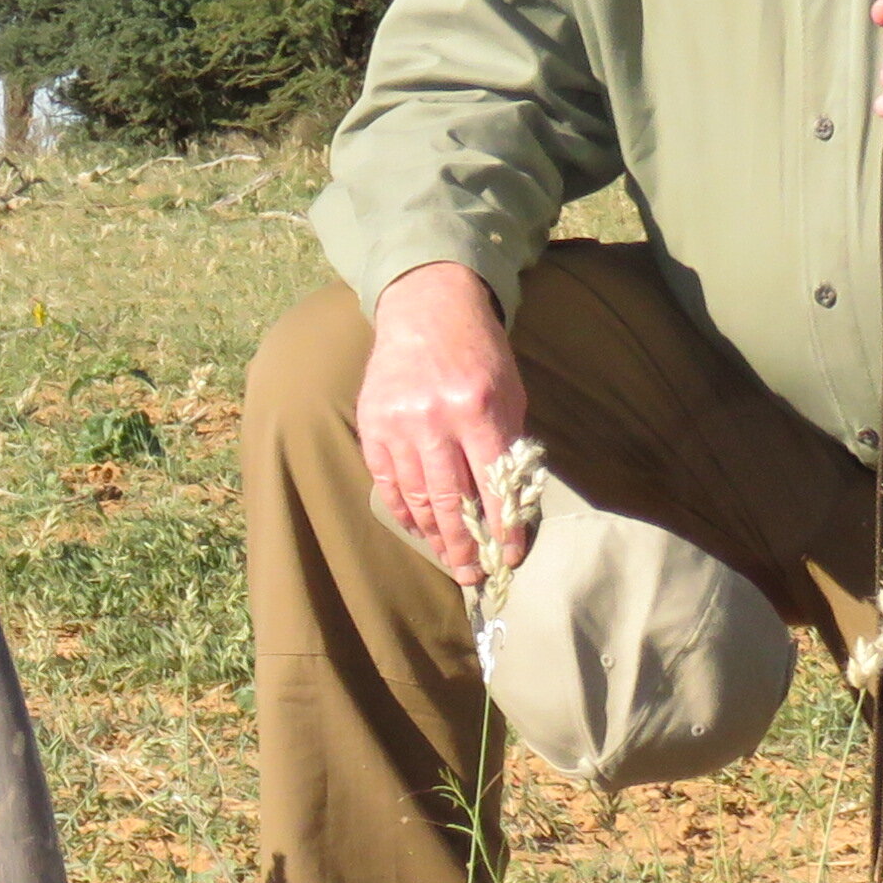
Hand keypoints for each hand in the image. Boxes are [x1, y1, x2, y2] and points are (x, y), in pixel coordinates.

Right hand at [354, 264, 525, 584]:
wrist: (427, 309)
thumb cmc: (478, 352)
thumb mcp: (509, 391)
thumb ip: (507, 442)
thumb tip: (507, 501)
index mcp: (477, 408)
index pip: (492, 483)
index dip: (502, 526)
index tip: (509, 556)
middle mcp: (434, 419)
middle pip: (449, 499)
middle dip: (464, 543)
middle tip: (472, 574)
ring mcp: (398, 424)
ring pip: (415, 495)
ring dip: (434, 534)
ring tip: (449, 558)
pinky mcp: (373, 424)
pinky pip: (386, 481)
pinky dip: (402, 509)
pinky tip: (416, 528)